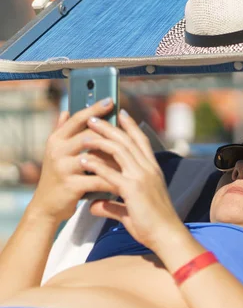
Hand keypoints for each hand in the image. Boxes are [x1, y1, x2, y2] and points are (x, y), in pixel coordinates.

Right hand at [29, 98, 116, 223]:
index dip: (94, 109)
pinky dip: (112, 179)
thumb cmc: (57, 177)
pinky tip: (124, 179)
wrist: (46, 207)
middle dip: (110, 133)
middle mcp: (58, 151)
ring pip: (96, 157)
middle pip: (89, 135)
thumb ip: (62, 131)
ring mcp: (63, 168)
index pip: (77, 119)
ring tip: (131, 157)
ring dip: (115, 158)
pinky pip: (98, 179)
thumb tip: (66, 110)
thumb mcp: (56, 152)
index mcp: (56, 140)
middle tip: (128, 130)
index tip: (110, 100)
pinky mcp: (71, 186)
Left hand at [80, 110, 183, 251]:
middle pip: (127, 140)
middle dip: (109, 127)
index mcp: (153, 170)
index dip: (131, 126)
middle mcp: (148, 169)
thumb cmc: (153, 225)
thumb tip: (94, 206)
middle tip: (93, 118)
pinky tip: (84, 160)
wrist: (167, 235)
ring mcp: (141, 177)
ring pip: (119, 150)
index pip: (141, 141)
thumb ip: (111, 205)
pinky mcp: (132, 189)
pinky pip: (111, 172)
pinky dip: (96, 164)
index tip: (121, 114)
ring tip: (84, 135)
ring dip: (100, 140)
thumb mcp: (130, 210)